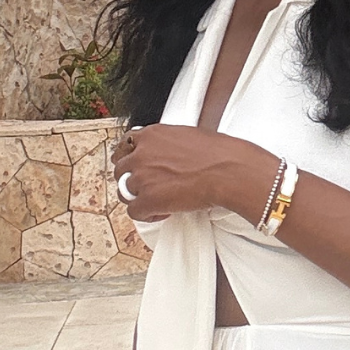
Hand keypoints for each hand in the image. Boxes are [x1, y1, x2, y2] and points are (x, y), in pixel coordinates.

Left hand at [112, 124, 273, 220]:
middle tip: (149, 187)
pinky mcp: (147, 200)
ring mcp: (142, 177)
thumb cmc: (219, 154)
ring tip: (159, 201)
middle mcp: (142, 153)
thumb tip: (169, 153)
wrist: (229, 171)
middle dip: (132, 179)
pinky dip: (148, 215)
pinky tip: (164, 212)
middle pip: (120, 170)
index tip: (137, 166)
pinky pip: (135, 212)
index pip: (126, 145)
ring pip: (125, 193)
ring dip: (139, 198)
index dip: (131, 158)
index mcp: (152, 134)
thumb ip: (169, 143)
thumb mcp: (188, 135)